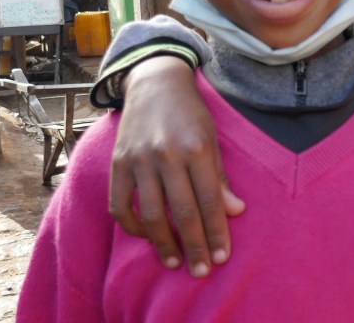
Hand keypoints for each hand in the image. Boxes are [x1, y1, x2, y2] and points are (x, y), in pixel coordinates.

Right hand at [108, 56, 244, 277]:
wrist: (155, 83)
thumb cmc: (191, 114)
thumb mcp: (213, 139)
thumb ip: (221, 178)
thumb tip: (235, 212)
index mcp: (197, 148)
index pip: (210, 200)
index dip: (216, 231)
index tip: (222, 256)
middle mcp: (167, 155)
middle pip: (182, 212)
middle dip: (194, 245)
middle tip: (202, 270)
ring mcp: (139, 159)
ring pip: (150, 214)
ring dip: (163, 243)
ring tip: (175, 261)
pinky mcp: (118, 163)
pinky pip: (120, 205)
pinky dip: (132, 225)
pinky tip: (147, 236)